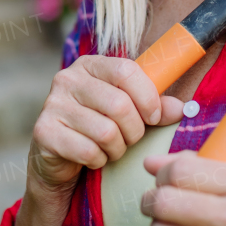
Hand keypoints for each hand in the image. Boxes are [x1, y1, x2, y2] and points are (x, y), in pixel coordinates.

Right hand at [28, 55, 184, 191]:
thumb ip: (154, 106)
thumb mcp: (128, 112)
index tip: (155, 117)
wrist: (59, 160)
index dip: (148, 97)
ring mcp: (52, 104)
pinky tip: (92, 157)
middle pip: (119, 104)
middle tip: (130, 139)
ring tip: (110, 148)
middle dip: (134, 130)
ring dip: (117, 148)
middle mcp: (67, 78)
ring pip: (106, 131)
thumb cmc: (98, 129)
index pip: (126, 70)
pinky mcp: (44, 132)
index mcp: (89, 65)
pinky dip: (98, 160)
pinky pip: (88, 151)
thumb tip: (182, 108)